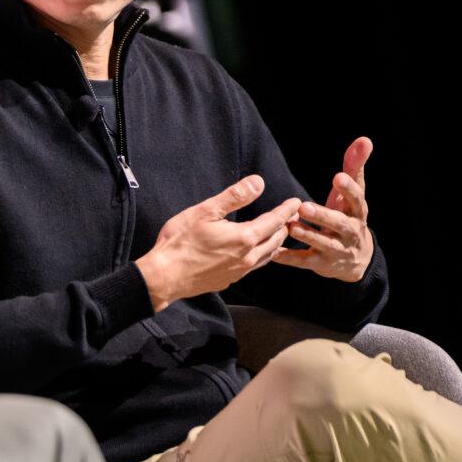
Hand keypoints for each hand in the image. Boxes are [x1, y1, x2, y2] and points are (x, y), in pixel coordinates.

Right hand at [135, 175, 301, 311]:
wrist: (165, 276)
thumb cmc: (180, 242)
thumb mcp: (205, 212)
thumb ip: (234, 197)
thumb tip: (258, 182)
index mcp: (244, 237)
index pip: (274, 221)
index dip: (286, 210)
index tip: (296, 202)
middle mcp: (247, 257)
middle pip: (275, 239)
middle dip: (285, 226)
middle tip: (291, 216)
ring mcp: (239, 271)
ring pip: (267, 255)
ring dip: (276, 242)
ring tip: (279, 233)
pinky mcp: (229, 279)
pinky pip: (255, 266)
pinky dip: (263, 255)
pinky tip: (255, 252)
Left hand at [273, 136, 374, 281]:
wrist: (354, 259)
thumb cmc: (348, 216)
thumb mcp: (352, 194)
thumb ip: (354, 167)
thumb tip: (365, 139)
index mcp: (357, 213)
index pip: (357, 200)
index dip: (349, 190)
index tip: (338, 177)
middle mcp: (349, 233)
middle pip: (340, 224)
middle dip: (323, 216)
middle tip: (304, 206)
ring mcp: (336, 250)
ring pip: (323, 244)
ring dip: (307, 235)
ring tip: (290, 226)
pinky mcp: (321, 263)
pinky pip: (305, 261)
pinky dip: (290, 258)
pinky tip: (274, 253)